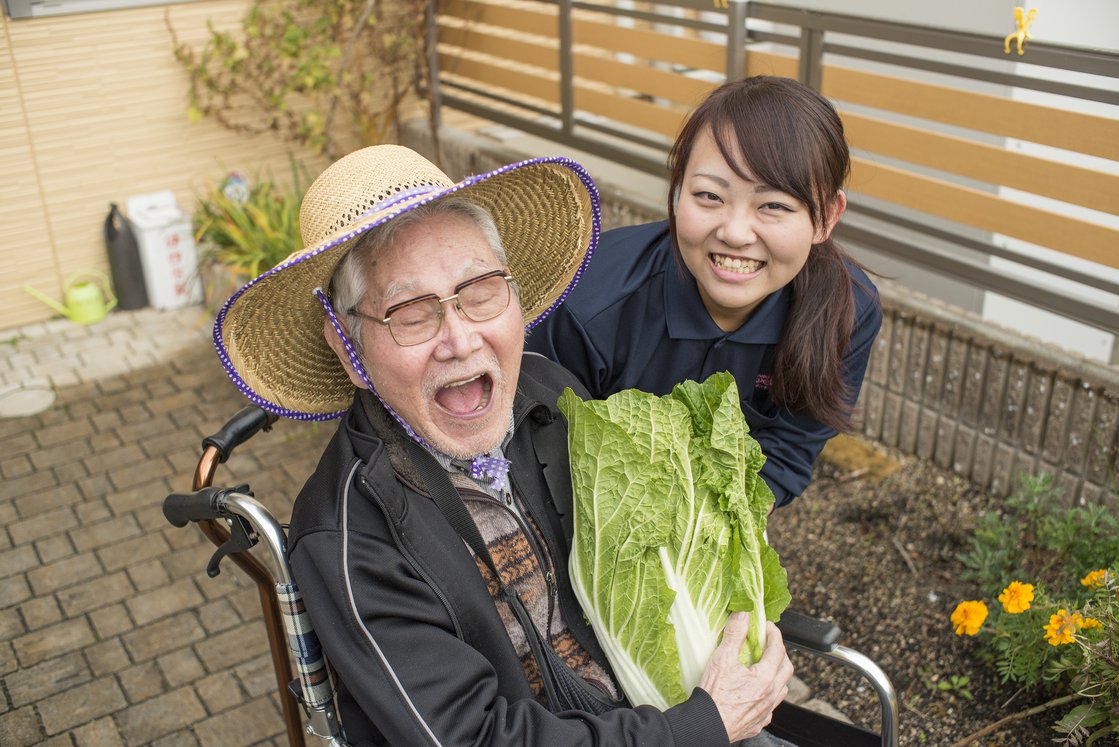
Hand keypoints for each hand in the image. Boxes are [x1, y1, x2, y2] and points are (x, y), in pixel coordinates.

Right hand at [699, 612, 792, 741]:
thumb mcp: (722, 659)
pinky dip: (768, 695)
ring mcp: (765, 711)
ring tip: (765, 666)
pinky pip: (770, 707)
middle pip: (786, 669)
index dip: (774, 634)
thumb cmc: (714, 696)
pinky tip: (757, 693)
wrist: (707, 725)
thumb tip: (743, 615)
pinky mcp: (757, 723)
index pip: (778, 649)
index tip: (767, 626)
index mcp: (765, 678)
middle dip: (780, 652)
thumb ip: (735, 634)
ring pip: (781, 689)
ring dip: (777, 674)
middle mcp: (770, 695)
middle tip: (768, 643)